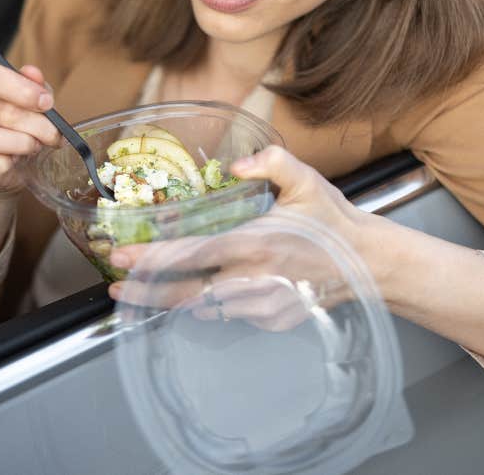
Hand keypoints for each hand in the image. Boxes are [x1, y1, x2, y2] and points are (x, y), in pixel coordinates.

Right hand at [0, 61, 61, 196]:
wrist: (15, 167)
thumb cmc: (24, 127)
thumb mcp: (35, 104)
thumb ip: (36, 87)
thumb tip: (33, 73)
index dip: (22, 89)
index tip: (47, 103)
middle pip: (0, 110)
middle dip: (36, 125)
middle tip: (53, 135)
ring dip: (19, 144)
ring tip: (33, 147)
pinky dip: (1, 166)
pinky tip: (11, 162)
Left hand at [109, 146, 371, 329]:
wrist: (367, 262)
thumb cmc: (332, 219)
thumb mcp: (306, 179)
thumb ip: (270, 162)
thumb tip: (236, 164)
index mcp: (255, 243)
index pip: (191, 254)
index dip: (152, 257)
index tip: (122, 255)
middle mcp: (253, 280)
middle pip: (185, 294)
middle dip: (145, 293)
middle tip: (116, 289)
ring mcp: (262, 306)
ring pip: (205, 309)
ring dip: (175, 301)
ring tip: (147, 291)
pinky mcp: (271, 321)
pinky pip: (231, 315)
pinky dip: (213, 305)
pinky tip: (207, 291)